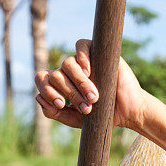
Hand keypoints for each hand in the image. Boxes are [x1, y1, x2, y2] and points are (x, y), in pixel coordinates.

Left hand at [35, 39, 153, 131]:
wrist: (127, 112)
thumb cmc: (101, 115)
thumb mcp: (75, 120)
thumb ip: (55, 113)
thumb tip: (38, 98)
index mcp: (60, 84)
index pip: (42, 79)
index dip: (47, 91)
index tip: (62, 105)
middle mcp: (68, 71)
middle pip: (55, 75)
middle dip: (70, 93)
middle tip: (87, 107)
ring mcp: (82, 61)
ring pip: (67, 63)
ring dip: (79, 83)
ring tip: (94, 96)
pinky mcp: (97, 52)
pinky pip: (81, 44)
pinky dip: (81, 56)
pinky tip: (87, 70)